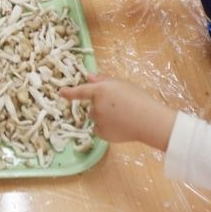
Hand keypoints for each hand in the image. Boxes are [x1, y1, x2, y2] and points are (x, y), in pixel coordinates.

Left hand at [60, 75, 176, 149]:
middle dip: (101, 106)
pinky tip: (120, 126)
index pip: (80, 91)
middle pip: (92, 106)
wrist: (149, 121)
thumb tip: (89, 77)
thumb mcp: (123, 84)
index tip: (61, 93)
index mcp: (100, 91)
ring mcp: (98, 121)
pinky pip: (100, 130)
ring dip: (104, 117)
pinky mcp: (102, 134)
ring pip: (96, 118)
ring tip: (122, 117)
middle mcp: (95, 106)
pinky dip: (106, 129)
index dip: (69, 92)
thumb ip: (104, 80)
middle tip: (119, 107)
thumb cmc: (139, 99)